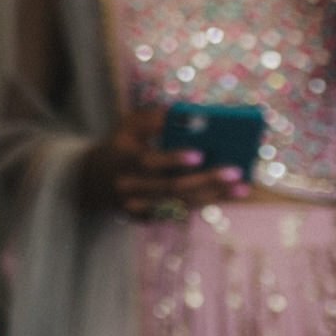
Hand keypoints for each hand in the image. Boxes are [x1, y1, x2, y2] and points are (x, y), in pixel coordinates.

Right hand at [76, 108, 248, 217]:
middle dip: (205, 179)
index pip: (148, 161)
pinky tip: (227, 195)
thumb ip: (156, 118)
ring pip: (180, 203)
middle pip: (170, 186)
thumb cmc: (122, 144)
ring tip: (241, 186)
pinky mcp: (145, 219)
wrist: (93, 180)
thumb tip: (193, 117)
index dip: (173, 158)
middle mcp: (127, 185)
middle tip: (235, 171)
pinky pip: (179, 213)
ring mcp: (135, 206)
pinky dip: (205, 203)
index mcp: (122, 157)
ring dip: (213, 195)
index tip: (200, 154)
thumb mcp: (130, 125)